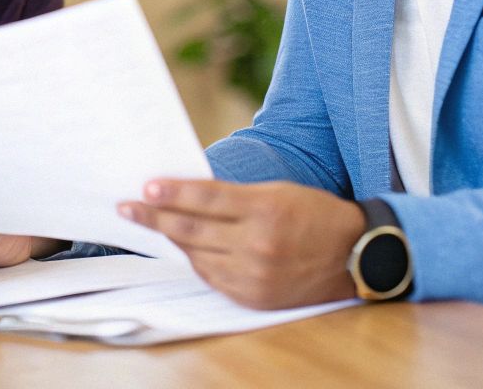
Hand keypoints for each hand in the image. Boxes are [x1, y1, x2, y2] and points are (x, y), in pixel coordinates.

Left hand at [120, 179, 362, 309]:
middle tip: (127, 207)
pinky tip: (182, 248)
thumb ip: (234, 196)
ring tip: (149, 224)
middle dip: (154, 217)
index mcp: (265, 209)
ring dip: (171, 239)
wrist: (355, 254)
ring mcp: (255, 274)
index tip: (145, 186)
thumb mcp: (277, 191)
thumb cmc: (314, 213)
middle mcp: (258, 244)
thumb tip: (187, 194)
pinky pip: (212, 277)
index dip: (171, 193)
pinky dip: (195, 261)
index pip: (205, 199)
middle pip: (192, 230)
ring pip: (197, 255)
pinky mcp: (254, 296)